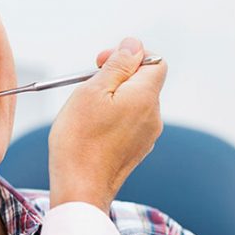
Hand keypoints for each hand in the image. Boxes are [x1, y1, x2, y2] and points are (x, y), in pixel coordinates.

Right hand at [48, 38, 166, 211]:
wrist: (80, 189)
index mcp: (145, 96)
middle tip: (88, 85)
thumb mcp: (92, 91)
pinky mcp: (136, 151)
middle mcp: (152, 116)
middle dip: (117, 77)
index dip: (130, 55)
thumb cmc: (79, 140)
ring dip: (112, 99)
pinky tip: (91, 130)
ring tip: (86, 111)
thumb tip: (133, 45)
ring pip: (134, 103)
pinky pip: (129, 123)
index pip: (154, 61)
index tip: (101, 63)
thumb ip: (117, 65)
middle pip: (143, 82)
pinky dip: (112, 119)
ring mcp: (146, 136)